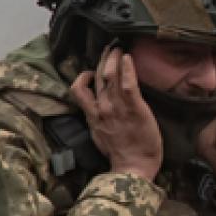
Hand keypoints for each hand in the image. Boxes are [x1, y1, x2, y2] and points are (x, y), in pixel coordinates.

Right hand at [69, 47, 164, 181]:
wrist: (132, 166)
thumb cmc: (119, 155)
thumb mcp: (99, 136)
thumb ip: (98, 120)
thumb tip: (99, 111)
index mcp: (92, 115)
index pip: (80, 89)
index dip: (85, 76)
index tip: (93, 71)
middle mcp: (101, 108)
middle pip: (97, 77)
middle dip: (102, 60)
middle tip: (108, 49)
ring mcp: (117, 107)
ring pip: (110, 76)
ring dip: (113, 59)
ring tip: (118, 49)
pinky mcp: (134, 107)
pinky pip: (128, 83)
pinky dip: (127, 68)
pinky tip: (129, 58)